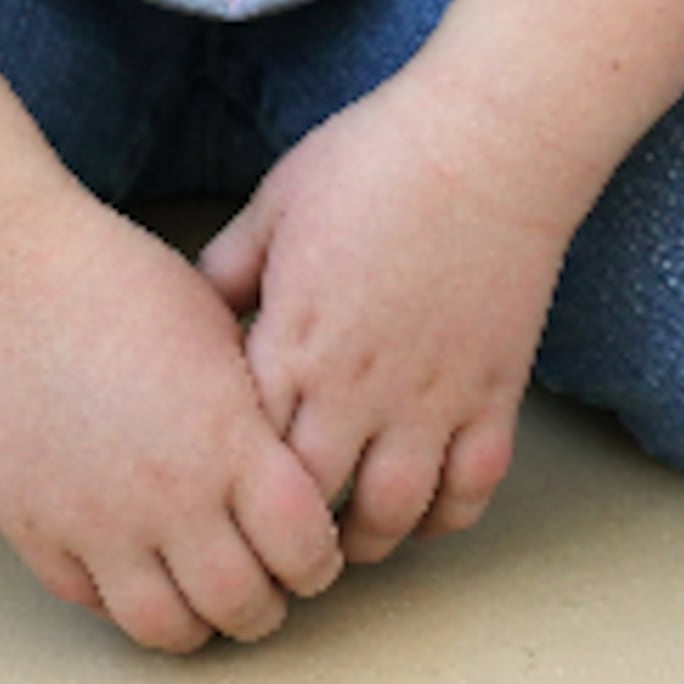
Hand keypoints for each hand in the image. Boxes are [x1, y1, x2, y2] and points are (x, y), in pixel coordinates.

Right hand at [0, 199, 342, 651]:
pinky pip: (93, 604)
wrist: (8, 277)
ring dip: (199, 623)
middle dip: (268, 605)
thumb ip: (264, 414)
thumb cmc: (121, 286)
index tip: (314, 550)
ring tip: (203, 592)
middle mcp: (169, 495)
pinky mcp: (38, 531)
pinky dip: (124, 599)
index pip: (304, 548)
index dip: (319, 560)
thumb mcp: (223, 334)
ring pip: (168, 629)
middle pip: (244, 606)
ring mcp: (97, 522)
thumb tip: (297, 469)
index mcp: (228, 441)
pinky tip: (140, 566)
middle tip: (267, 585)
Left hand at [198, 73, 587, 564]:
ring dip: (365, 539)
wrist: (487, 144)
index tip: (221, 493)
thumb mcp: (273, 205)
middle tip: (274, 537)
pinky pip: (471, 488)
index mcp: (291, 341)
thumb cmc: (372, 161)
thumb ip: (227, 269)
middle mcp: (356, 387)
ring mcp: (431, 398)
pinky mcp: (492, 396)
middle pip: (309, 505)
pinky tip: (422, 510)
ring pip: (392, 515)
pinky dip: (445, 517)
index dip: (228, 485)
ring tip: (344, 537)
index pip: (244, 454)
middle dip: (286, 533)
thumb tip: (190, 310)